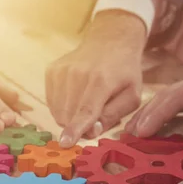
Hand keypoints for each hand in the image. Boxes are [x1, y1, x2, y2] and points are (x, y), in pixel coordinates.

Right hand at [46, 12, 145, 147]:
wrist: (109, 40)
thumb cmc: (124, 73)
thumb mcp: (131, 96)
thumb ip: (112, 116)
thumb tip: (91, 131)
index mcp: (101, 81)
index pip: (86, 110)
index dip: (76, 128)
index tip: (65, 143)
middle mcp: (78, 74)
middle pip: (69, 115)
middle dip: (79, 126)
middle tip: (94, 118)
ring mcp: (61, 71)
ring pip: (58, 111)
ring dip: (70, 117)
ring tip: (86, 103)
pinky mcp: (51, 71)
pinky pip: (52, 102)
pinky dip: (63, 106)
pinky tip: (76, 96)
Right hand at [126, 60, 182, 158]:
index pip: (177, 97)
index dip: (156, 113)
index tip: (140, 131)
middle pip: (168, 95)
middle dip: (146, 114)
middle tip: (127, 135)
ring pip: (172, 98)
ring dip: (153, 113)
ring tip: (134, 132)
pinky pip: (181, 104)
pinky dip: (166, 115)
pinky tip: (157, 128)